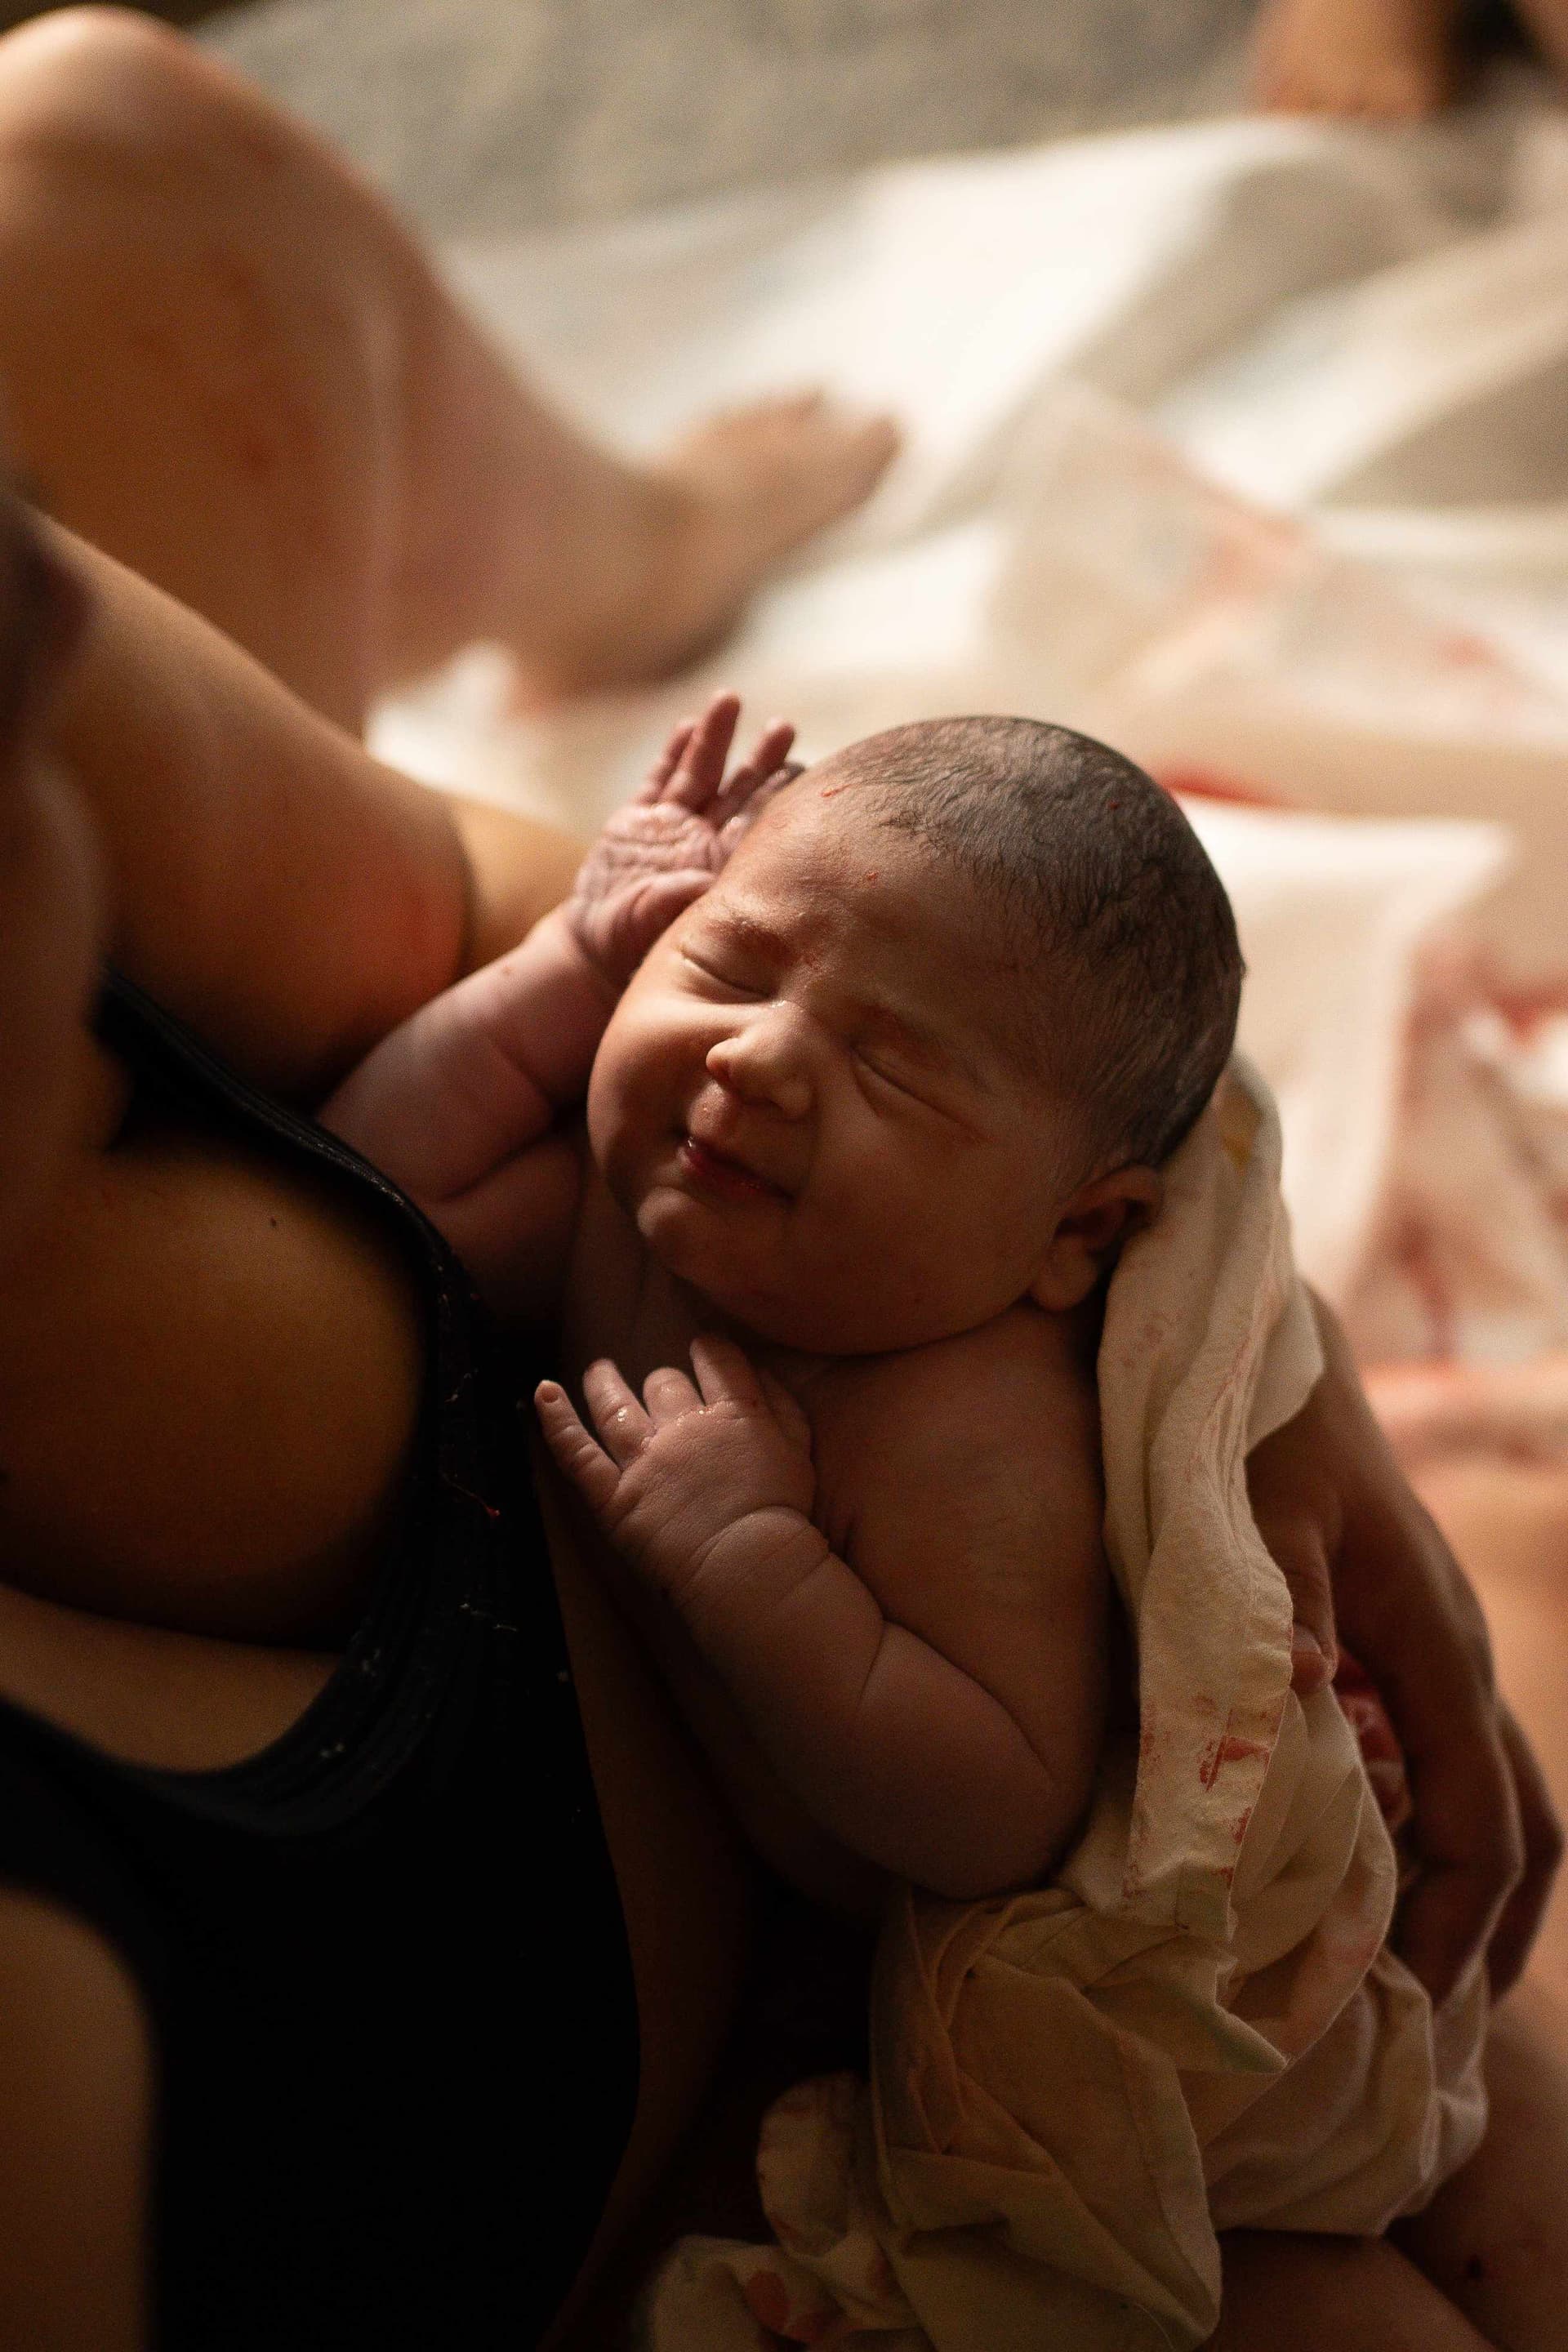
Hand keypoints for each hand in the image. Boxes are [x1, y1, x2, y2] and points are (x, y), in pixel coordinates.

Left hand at [535, 1336, 820, 1612]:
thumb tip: (761, 1372)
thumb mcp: (799, 1451)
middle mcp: (682, 1427)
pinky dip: (556, 1421)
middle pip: (665, 1385)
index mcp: (732, 1414)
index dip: (710, 1351)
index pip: (718, 1361)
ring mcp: (643, 1460)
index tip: (704, 1350)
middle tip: (660, 1388)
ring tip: (598, 1370)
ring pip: (615, 1406)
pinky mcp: (613, 1495)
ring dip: (603, 1382)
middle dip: (663, 1382)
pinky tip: (542, 1392)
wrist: (747, 1564)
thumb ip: (784, 1407)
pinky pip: (577, 1452)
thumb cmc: (781, 1514)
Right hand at [563, 692, 798, 988]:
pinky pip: (659, 781)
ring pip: (700, 773)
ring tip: (730, 699)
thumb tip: (702, 881)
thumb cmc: (633, 945)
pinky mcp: (637, 821)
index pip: (754, 824)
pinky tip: (687, 725)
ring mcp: (671, 827)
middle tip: (787, 728)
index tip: (801, 768)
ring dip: (714, 738)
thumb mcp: (655, 924)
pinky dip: (672, 753)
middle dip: (761, 758)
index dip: (776, 796)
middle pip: (738, 790)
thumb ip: (679, 899)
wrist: (595, 948)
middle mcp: (701, 841)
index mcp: (718, 866)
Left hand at [1248, 1293, 1562, 2004]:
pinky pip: (1440, 1766)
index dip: (1450, 1931)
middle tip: (1421, 2037)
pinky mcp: (1391, 1644)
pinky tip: (1355, 1883)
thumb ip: (1268, 1608)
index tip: (1391, 2010)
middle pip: (1519, 1830)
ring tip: (1402, 1989)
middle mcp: (1453, 1660)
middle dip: (1484, 1939)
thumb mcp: (1248, 1512)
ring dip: (1461, 1897)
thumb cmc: (1252, 1426)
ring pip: (1490, 1800)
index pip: (1483, 1829)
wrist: (1260, 1345)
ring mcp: (1430, 1652)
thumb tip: (1300, 1707)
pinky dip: (1423, 1841)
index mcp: (1435, 1649)